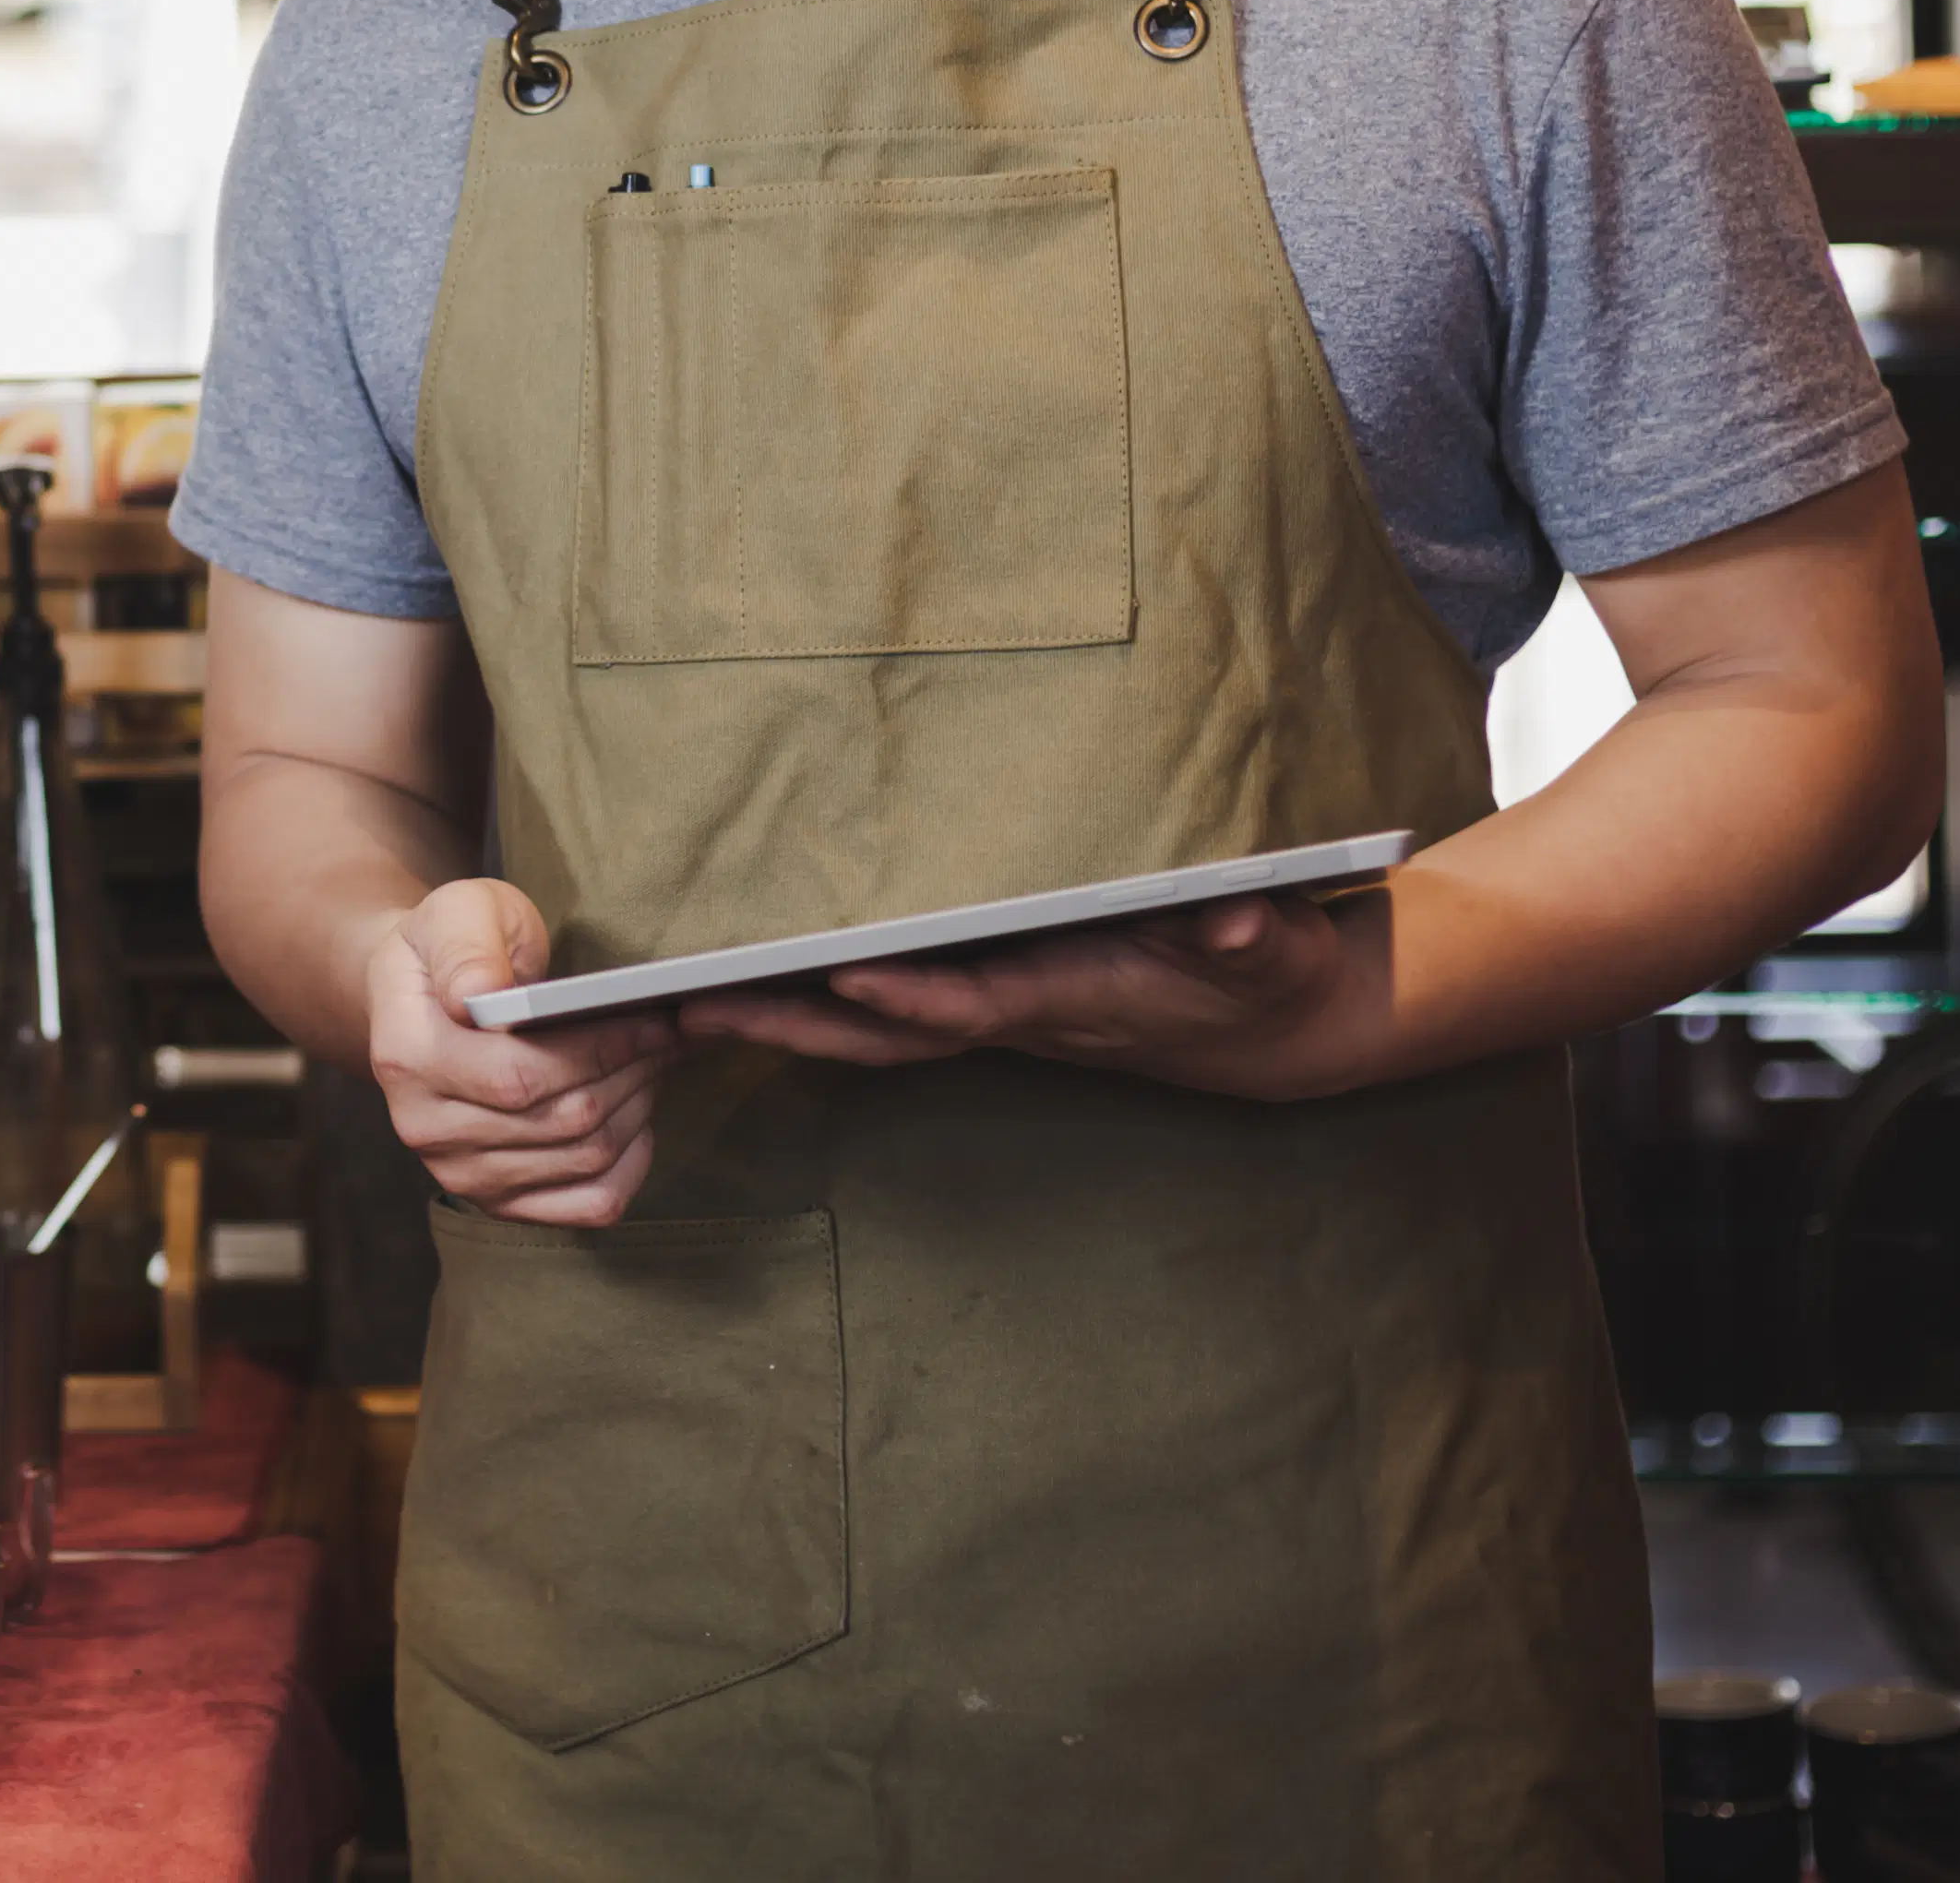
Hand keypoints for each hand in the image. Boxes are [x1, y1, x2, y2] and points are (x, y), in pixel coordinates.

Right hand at [365, 879, 675, 1223]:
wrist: (425, 998)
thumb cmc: (456, 947)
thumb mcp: (456, 913)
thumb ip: (466, 945)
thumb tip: (480, 991)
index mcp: (406, 1057)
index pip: (519, 1076)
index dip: (600, 1051)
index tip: (654, 1018)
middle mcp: (424, 1128)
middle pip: (562, 1121)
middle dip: (631, 1073)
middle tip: (667, 1033)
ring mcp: (459, 1173)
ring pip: (584, 1159)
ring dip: (636, 1108)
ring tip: (651, 1062)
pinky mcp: (497, 1200)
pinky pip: (590, 1204)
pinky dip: (631, 1164)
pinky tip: (636, 1118)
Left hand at [677, 891, 1374, 1098]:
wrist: (1263, 1033)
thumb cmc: (1261, 978)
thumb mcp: (1272, 950)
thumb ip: (1251, 934)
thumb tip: (1235, 922)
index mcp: (1074, 999)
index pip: (980, 1003)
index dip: (916, 997)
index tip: (848, 977)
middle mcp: (1018, 1018)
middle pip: (892, 1037)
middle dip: (800, 1027)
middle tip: (700, 1009)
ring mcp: (996, 1016)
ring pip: (873, 1036)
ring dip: (785, 1025)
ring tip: (687, 1006)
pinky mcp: (987, 1004)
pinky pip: (884, 1017)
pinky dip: (817, 1012)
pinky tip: (750, 993)